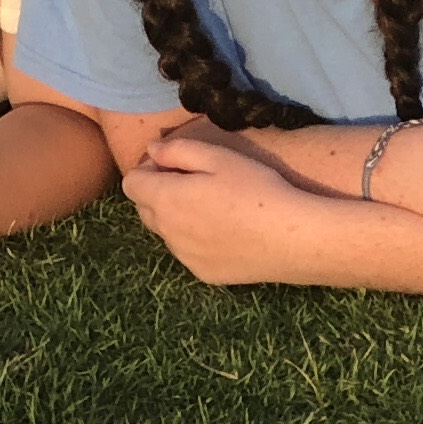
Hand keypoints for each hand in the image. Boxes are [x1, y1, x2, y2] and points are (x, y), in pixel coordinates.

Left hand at [119, 129, 325, 285]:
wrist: (291, 238)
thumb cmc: (255, 188)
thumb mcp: (218, 157)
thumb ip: (177, 150)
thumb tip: (151, 149)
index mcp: (166, 200)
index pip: (131, 184)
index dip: (148, 170)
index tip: (176, 165)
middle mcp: (167, 233)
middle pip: (144, 209)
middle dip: (158, 192)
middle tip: (194, 182)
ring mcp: (184, 257)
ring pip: (165, 232)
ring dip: (175, 217)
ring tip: (213, 207)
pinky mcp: (203, 274)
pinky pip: (186, 252)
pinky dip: (194, 239)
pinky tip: (225, 231)